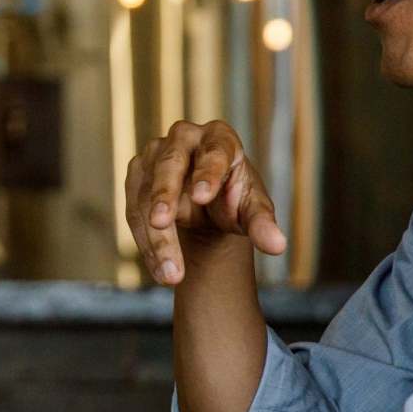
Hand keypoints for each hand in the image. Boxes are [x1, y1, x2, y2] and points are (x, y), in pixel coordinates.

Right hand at [124, 119, 287, 286]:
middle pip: (169, 163)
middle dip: (164, 194)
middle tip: (161, 222)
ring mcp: (154, 155)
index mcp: (219, 138)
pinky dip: (146, 243)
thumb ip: (263, 225)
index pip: (213, 151)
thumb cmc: (234, 200)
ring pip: (146, 193)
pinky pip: (134, 211)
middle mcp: (183, 139)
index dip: (207, 172)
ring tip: (171, 273)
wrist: (207, 206)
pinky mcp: (137, 177)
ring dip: (155, 235)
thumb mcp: (252, 211)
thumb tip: (278, 246)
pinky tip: (160, 268)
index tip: (202, 196)